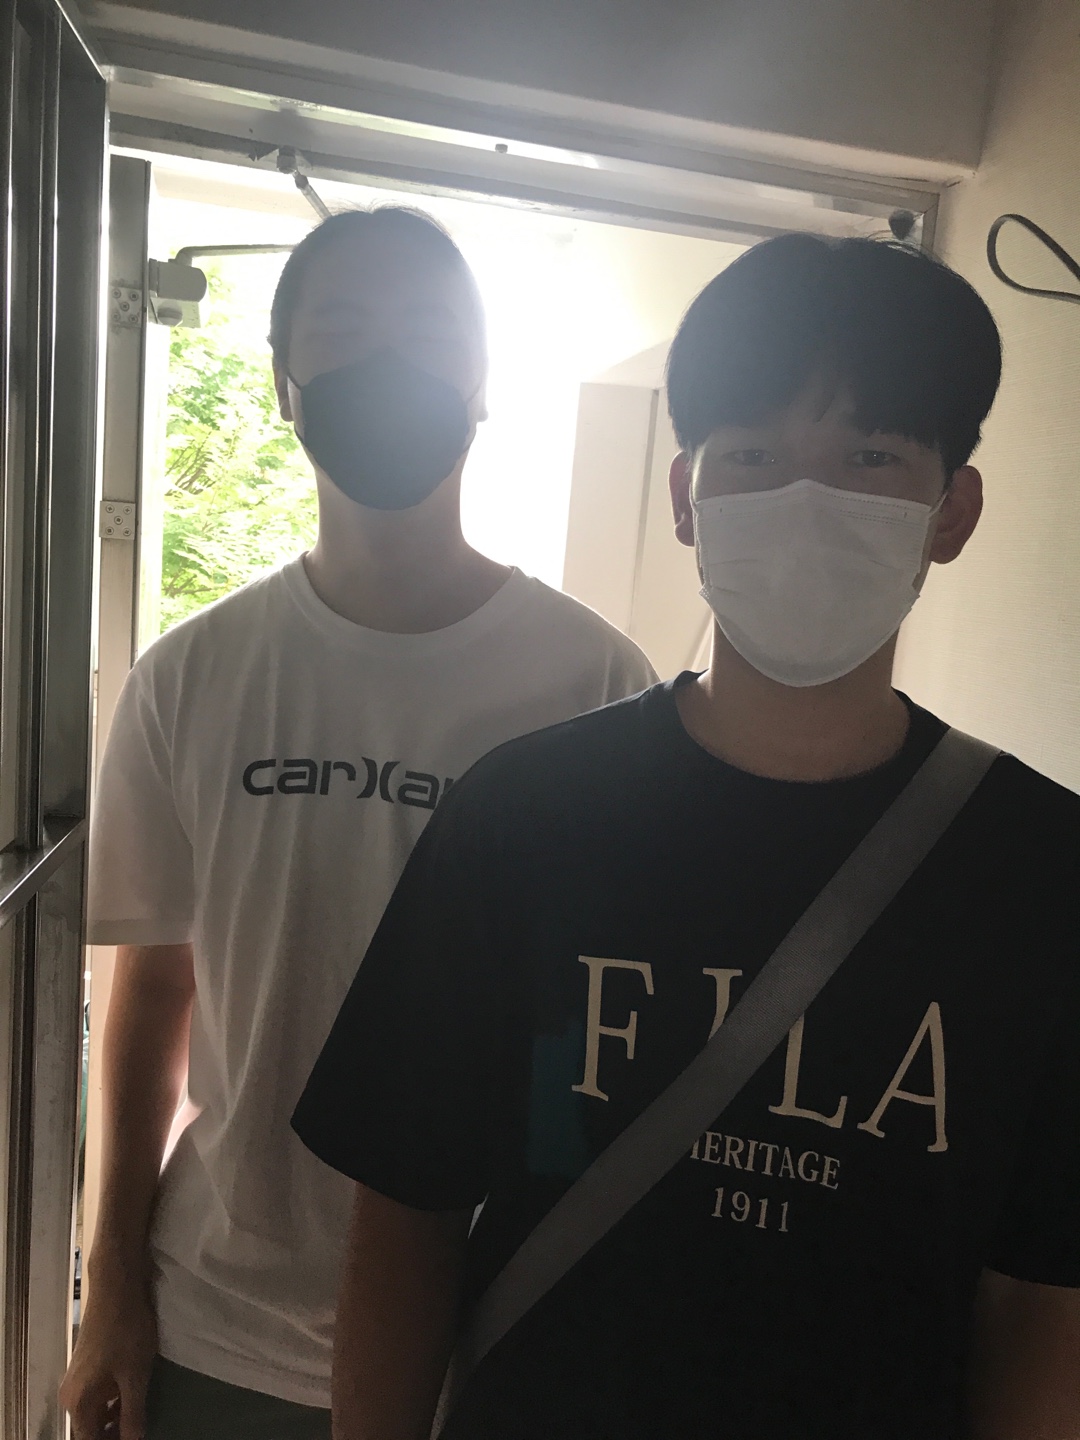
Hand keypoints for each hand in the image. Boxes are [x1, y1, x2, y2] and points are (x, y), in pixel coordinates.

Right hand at [60, 1264, 157, 1439]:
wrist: (116, 1286)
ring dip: (115, 1419)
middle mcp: (72, 1394)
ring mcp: (79, 1378)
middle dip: (113, 1434)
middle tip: (139, 1432)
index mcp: (79, 1402)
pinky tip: (133, 1399)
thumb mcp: (135, 1375)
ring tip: (139, 1421)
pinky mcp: (89, 1365)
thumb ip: (133, 1413)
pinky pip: (98, 1394)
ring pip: (95, 1411)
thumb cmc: (126, 1330)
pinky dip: (114, 1402)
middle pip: (90, 1428)